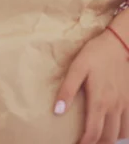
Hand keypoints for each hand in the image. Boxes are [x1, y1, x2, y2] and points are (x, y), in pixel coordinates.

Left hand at [54, 29, 128, 143]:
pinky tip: (113, 129)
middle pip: (108, 138)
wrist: (116, 45)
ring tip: (97, 138)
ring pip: (121, 134)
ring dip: (110, 140)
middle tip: (85, 142)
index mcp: (99, 100)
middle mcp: (114, 106)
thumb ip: (67, 90)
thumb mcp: (77, 68)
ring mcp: (124, 104)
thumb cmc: (94, 55)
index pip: (93, 133)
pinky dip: (122, 132)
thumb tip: (57, 111)